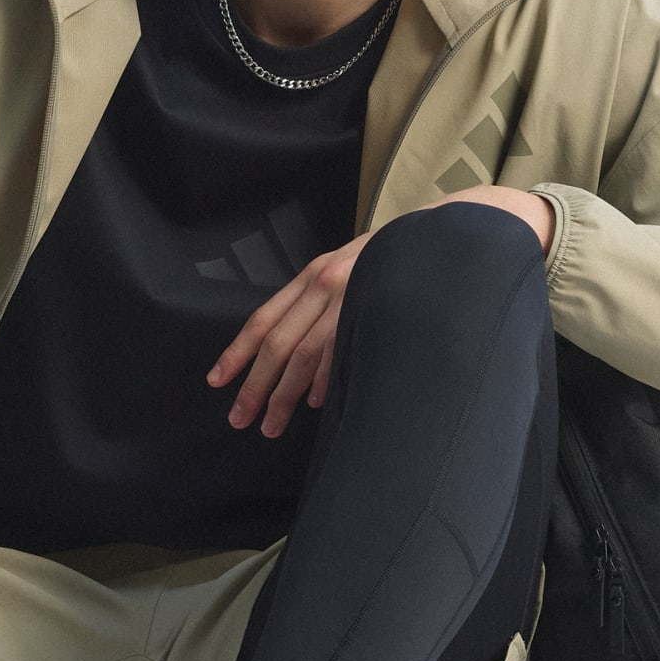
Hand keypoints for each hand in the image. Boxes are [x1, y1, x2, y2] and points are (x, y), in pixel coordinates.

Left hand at [207, 187, 555, 437]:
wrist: (443, 234)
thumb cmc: (391, 260)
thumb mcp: (346, 270)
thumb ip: (319, 303)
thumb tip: (293, 354)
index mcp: (311, 276)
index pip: (263, 319)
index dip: (237, 352)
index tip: (216, 382)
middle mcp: (324, 284)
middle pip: (278, 344)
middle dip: (255, 386)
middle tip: (240, 419)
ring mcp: (350, 298)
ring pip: (305, 355)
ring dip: (284, 394)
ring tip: (270, 426)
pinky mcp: (377, 311)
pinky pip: (343, 351)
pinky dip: (325, 381)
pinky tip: (313, 405)